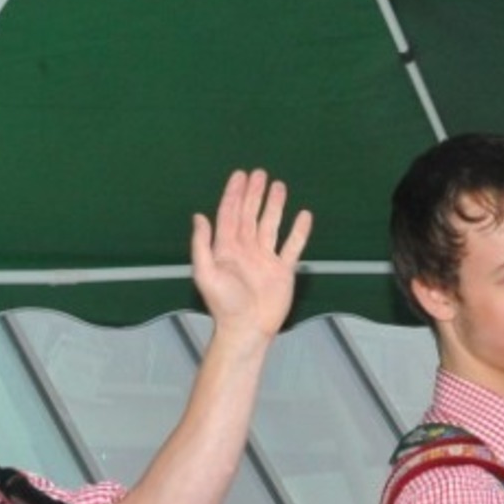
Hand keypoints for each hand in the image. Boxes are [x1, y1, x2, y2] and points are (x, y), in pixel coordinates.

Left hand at [189, 169, 309, 346]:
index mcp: (226, 248)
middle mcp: (246, 250)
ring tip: (279, 186)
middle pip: (250, 215)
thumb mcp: (206, 274)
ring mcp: (265, 259)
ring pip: (271, 225)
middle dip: (254, 194)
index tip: (239, 175)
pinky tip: (303, 215)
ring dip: (274, 206)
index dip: (234, 194)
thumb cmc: (224, 305)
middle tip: (259, 174)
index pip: (230, 214)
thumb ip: (202, 245)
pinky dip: (299, 232)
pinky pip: (292, 247)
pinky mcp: (283, 271)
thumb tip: (199, 216)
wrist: (247, 329)